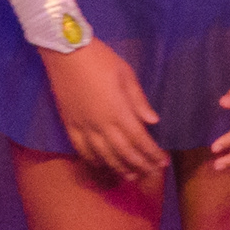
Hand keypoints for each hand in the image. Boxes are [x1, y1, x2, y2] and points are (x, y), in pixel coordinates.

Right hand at [41, 39, 167, 183]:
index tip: (163, 162)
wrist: (65, 53)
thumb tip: (152, 121)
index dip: (152, 153)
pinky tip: (101, 164)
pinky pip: (81, 148)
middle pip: (124, 152)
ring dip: (119, 167)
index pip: (139, 139)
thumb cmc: (100, 59)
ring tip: (131, 176)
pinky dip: (93, 159)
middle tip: (151, 173)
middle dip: (140, 165)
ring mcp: (83, 126)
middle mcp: (101, 124)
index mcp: (118, 111)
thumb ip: (139, 100)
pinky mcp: (69, 124)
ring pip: (103, 155)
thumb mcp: (126, 74)